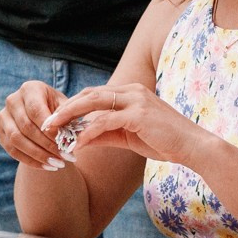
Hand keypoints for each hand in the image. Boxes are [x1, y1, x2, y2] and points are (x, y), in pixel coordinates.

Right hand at [0, 79, 68, 167]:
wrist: (43, 112)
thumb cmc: (57, 108)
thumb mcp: (65, 107)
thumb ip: (66, 118)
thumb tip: (69, 136)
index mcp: (29, 89)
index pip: (36, 111)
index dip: (49, 129)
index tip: (66, 143)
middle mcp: (13, 100)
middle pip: (26, 127)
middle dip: (47, 145)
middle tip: (66, 157)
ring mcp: (3, 117)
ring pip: (17, 140)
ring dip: (39, 155)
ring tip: (58, 164)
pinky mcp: (0, 132)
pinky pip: (12, 150)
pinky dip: (30, 161)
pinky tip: (47, 166)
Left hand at [42, 83, 200, 166]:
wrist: (191, 146)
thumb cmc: (164, 142)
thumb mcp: (129, 136)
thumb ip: (105, 133)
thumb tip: (80, 139)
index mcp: (130, 92)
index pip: (93, 94)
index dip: (72, 106)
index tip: (54, 120)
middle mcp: (132, 91)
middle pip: (89, 94)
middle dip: (65, 108)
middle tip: (46, 123)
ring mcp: (136, 100)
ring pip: (93, 103)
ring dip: (70, 118)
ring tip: (53, 132)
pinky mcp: (138, 114)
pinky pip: (104, 121)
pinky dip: (87, 132)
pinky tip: (76, 144)